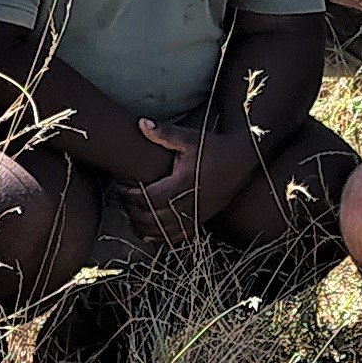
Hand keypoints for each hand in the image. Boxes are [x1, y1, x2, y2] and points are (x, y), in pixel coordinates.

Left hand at [128, 117, 211, 249]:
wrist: (240, 162)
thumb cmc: (213, 148)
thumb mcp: (189, 138)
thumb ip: (164, 133)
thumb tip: (141, 123)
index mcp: (183, 184)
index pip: (149, 198)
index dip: (131, 196)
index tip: (121, 187)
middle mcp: (189, 204)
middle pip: (152, 219)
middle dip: (133, 211)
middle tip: (121, 200)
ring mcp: (195, 216)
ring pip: (162, 232)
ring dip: (142, 227)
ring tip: (130, 215)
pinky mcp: (200, 221)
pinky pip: (176, 238)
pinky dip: (159, 238)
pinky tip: (147, 232)